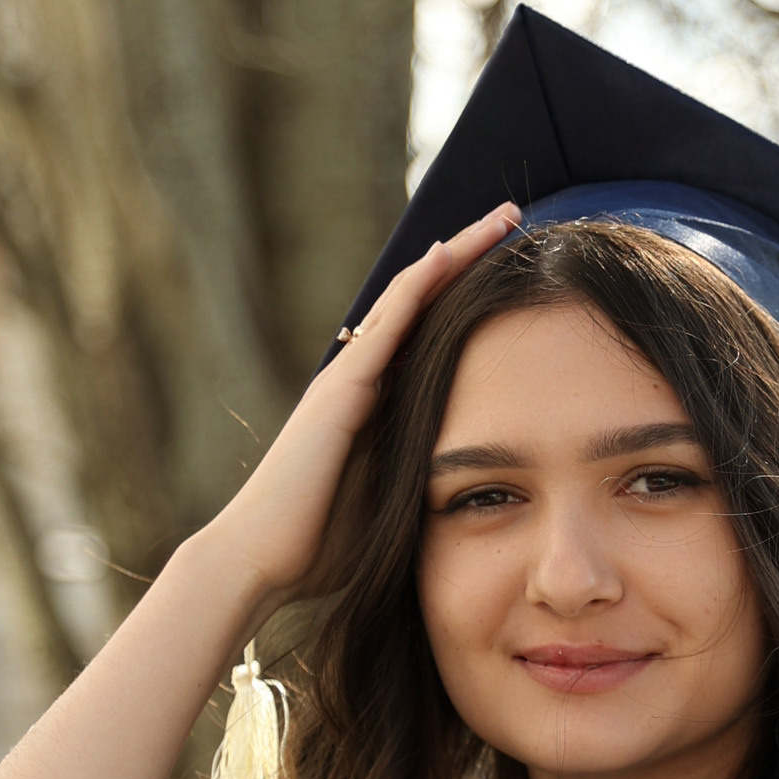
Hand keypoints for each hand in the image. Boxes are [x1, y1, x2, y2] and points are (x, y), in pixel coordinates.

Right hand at [0, 202, 518, 778]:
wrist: (261, 561)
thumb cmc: (321, 550)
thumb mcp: (395, 502)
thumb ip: (423, 478)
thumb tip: (479, 487)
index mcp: (379, 405)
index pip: (433, 332)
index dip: (471, 295)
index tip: (518, 268)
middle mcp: (364, 379)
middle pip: (424, 300)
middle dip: (470, 257)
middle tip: (514, 216)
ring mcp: (350, 379)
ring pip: (409, 297)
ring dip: (454, 254)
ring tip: (499, 218)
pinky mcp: (341, 390)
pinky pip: (386, 325)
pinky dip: (418, 286)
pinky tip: (448, 254)